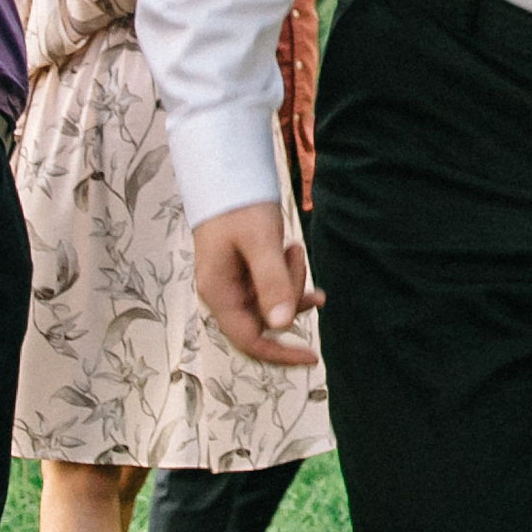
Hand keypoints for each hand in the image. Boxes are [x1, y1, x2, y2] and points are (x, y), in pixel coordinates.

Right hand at [193, 205, 322, 365]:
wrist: (225, 174)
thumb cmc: (239, 206)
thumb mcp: (260, 242)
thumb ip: (272, 282)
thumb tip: (283, 325)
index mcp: (219, 293)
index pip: (250, 341)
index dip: (280, 353)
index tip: (313, 357)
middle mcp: (222, 294)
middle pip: (265, 319)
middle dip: (289, 296)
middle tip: (293, 255)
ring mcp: (232, 284)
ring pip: (271, 302)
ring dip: (290, 281)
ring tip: (291, 247)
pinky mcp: (243, 272)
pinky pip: (270, 287)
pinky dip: (287, 277)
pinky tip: (296, 256)